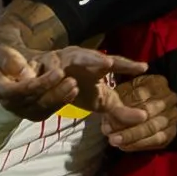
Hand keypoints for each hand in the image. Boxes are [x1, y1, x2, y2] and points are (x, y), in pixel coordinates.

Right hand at [0, 46, 146, 121]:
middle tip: (107, 64)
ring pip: (57, 62)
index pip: (116, 64)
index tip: (144, 68)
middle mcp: (78, 57)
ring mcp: (57, 59)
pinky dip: (34, 74)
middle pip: (87, 58)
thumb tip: (144, 118)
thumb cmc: (80, 88)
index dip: (128, 66)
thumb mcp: (101, 101)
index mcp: (97, 65)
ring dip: (59, 67)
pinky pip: (36, 70)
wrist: (52, 82)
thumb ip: (120, 111)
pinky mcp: (38, 65)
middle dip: (95, 60)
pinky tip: (31, 78)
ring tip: (62, 72)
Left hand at [101, 75, 176, 151]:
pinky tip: (125, 146)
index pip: (140, 95)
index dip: (123, 106)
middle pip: (148, 113)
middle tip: (109, 133)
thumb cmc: (129, 98)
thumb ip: (118, 99)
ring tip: (114, 141)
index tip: (108, 115)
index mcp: (158, 82)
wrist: (144, 107)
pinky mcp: (172, 132)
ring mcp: (173, 115)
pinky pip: (157, 141)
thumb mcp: (123, 92)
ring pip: (152, 128)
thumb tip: (111, 113)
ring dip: (132, 136)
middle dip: (127, 124)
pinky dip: (139, 144)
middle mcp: (170, 98)